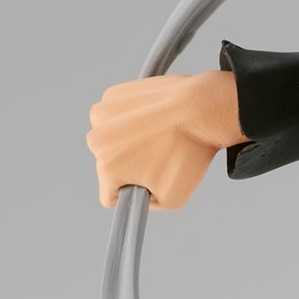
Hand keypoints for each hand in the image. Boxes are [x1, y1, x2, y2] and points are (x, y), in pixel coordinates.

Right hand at [86, 70, 246, 210]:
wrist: (202, 111)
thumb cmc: (189, 152)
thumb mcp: (173, 198)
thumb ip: (146, 203)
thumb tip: (137, 197)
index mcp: (108, 167)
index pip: (109, 196)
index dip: (129, 195)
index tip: (143, 187)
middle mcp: (97, 139)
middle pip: (108, 164)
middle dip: (129, 165)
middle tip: (158, 157)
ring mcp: (102, 114)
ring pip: (109, 139)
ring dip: (127, 141)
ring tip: (157, 137)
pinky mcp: (112, 95)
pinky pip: (115, 116)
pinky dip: (131, 119)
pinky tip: (152, 119)